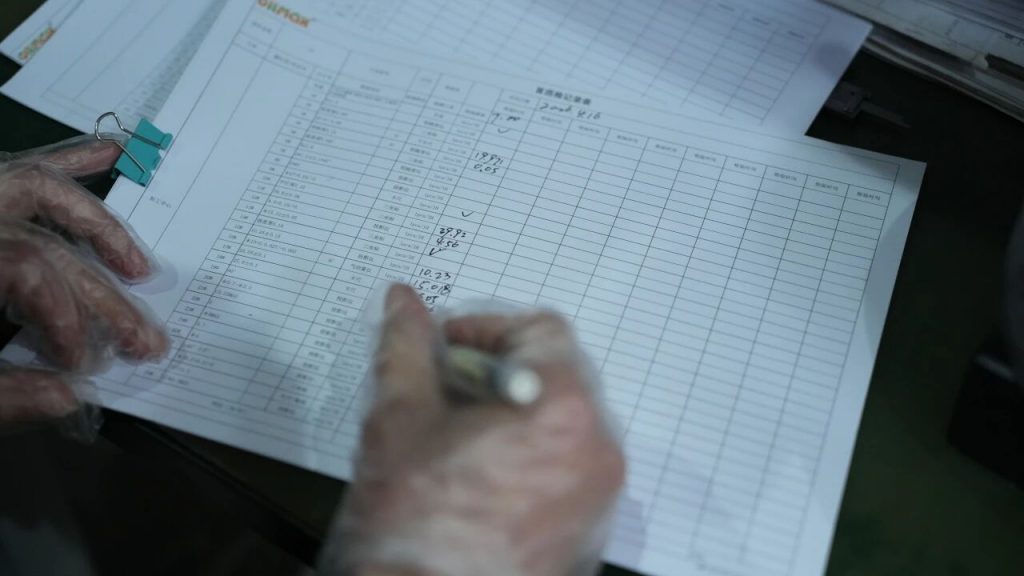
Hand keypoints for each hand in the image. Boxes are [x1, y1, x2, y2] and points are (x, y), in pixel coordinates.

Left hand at [0, 136, 168, 428]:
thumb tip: (71, 398)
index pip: (30, 269)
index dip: (66, 318)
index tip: (84, 365)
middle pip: (46, 242)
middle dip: (101, 296)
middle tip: (145, 339)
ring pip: (37, 187)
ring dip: (97, 222)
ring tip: (140, 268)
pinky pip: (22, 173)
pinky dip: (70, 161)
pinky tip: (116, 153)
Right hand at [320, 285, 624, 575]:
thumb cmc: (411, 529)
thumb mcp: (398, 421)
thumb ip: (406, 349)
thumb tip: (403, 302)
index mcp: (561, 410)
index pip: (541, 329)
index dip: (484, 328)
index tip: (444, 349)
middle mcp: (598, 449)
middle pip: (559, 373)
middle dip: (499, 370)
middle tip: (446, 392)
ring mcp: (601, 494)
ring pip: (565, 420)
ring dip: (515, 411)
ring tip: (459, 438)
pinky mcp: (593, 529)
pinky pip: (571, 465)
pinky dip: (534, 454)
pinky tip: (481, 477)